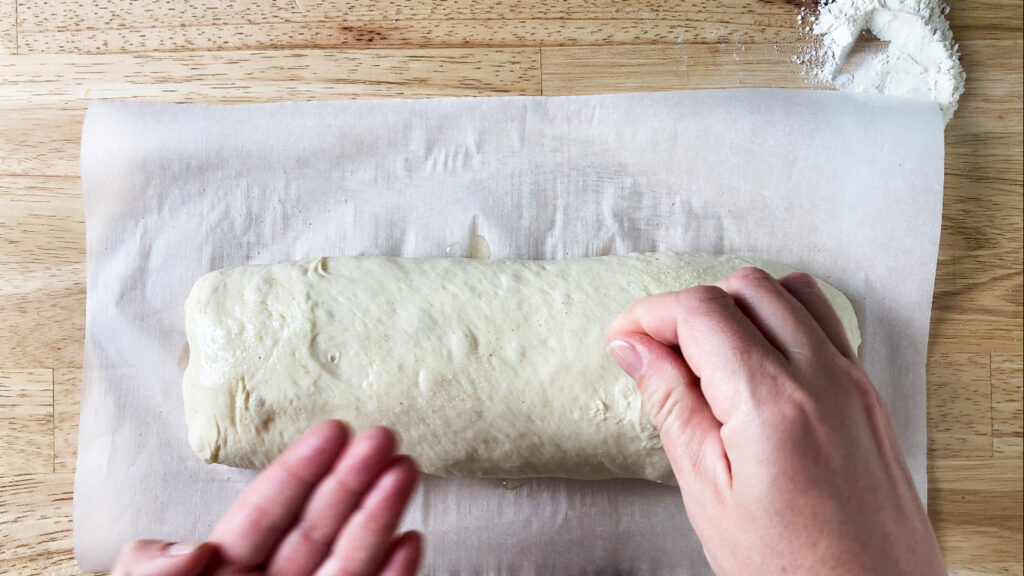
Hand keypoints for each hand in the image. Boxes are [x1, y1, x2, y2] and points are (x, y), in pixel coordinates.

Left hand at [113, 421, 420, 575]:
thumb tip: (196, 548)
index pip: (264, 512)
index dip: (299, 470)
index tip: (333, 432)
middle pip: (316, 527)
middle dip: (352, 480)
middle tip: (383, 439)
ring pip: (349, 561)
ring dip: (380, 517)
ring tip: (405, 473)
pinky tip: (409, 544)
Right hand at [606, 268, 944, 575]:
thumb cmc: (791, 569)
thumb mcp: (708, 491)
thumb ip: (671, 403)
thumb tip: (635, 347)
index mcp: (772, 401)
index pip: (701, 311)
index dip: (650, 313)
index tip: (623, 336)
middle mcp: (822, 376)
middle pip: (746, 287)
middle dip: (692, 304)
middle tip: (659, 350)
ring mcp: (854, 381)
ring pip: (791, 292)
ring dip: (740, 305)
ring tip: (707, 355)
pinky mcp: (869, 396)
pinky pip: (824, 324)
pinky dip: (781, 321)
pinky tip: (755, 367)